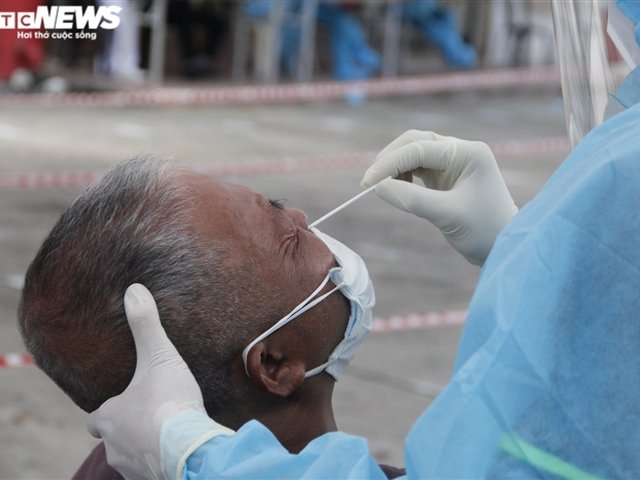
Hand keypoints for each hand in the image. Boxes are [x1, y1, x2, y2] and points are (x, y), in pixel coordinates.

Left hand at [87, 284, 205, 479]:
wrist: (190, 448)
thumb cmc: (169, 403)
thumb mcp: (160, 357)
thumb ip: (146, 325)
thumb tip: (133, 290)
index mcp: (110, 417)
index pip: (97, 418)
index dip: (110, 409)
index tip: (125, 402)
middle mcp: (114, 445)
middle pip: (113, 438)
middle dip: (128, 428)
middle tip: (150, 415)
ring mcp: (132, 466)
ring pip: (130, 455)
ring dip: (143, 444)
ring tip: (166, 431)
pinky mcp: (151, 478)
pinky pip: (150, 468)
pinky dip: (159, 458)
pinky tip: (176, 447)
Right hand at [361, 130, 516, 264]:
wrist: (503, 246)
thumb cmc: (483, 231)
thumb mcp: (447, 215)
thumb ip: (412, 199)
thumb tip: (378, 187)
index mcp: (467, 153)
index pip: (419, 148)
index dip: (390, 163)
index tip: (368, 183)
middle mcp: (460, 151)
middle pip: (415, 142)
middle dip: (390, 159)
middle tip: (369, 182)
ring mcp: (453, 162)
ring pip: (414, 153)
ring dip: (395, 167)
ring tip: (382, 187)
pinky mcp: (446, 176)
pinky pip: (417, 167)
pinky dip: (402, 175)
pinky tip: (396, 189)